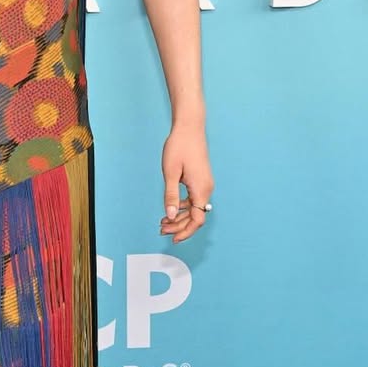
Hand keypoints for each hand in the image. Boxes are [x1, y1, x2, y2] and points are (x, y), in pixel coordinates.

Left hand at [160, 121, 213, 242]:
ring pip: (194, 209)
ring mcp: (205, 185)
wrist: (190, 128)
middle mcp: (206, 189)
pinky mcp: (201, 180)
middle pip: (196, 217)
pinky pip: (194, 200)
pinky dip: (182, 207)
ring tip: (163, 221)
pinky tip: (170, 208)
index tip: (172, 238)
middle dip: (179, 226)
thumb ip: (170, 195)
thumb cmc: (179, 147)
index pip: (197, 219)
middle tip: (161, 229)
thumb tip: (169, 215)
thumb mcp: (170, 172)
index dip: (185, 231)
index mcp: (200, 189)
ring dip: (180, 217)